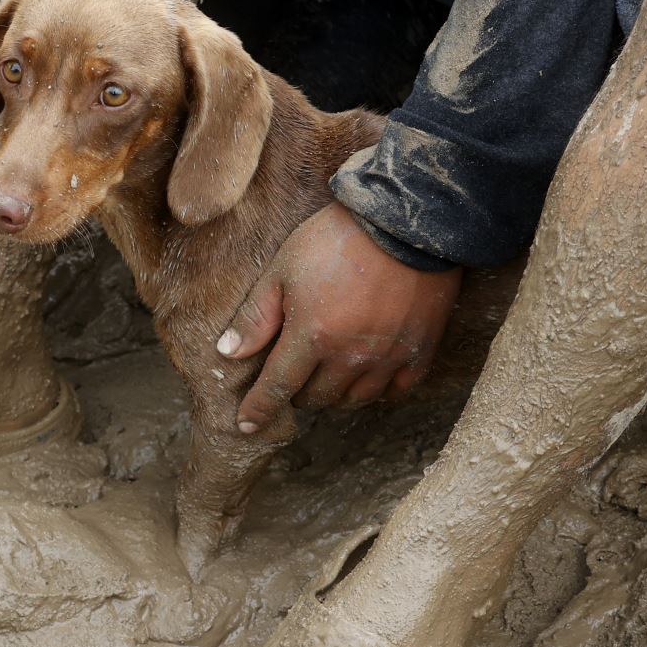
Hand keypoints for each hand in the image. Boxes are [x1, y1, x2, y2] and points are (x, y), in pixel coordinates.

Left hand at [218, 202, 461, 433]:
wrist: (405, 220)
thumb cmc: (337, 238)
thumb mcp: (284, 267)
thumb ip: (256, 315)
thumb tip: (227, 353)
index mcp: (311, 335)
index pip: (277, 387)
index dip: (259, 409)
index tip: (247, 425)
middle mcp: (349, 356)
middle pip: (316, 398)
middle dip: (299, 392)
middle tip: (295, 374)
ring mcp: (387, 358)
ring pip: (353, 400)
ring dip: (335, 395)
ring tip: (328, 375)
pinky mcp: (419, 352)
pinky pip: (395, 393)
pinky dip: (376, 392)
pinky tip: (367, 377)